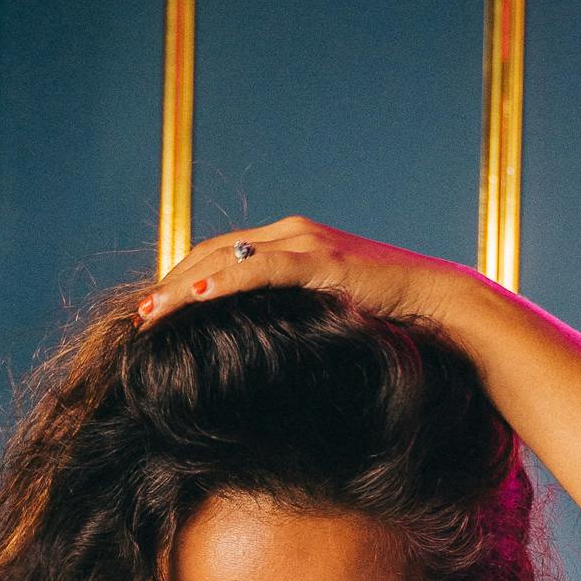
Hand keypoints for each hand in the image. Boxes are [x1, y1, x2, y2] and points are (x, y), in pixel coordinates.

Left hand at [137, 215, 476, 333]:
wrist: (440, 302)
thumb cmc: (389, 314)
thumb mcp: (328, 311)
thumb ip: (293, 314)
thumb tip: (259, 346)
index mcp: (291, 242)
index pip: (220, 254)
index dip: (182, 279)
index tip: (154, 311)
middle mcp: (293, 233)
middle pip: (212, 252)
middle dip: (171, 283)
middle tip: (139, 317)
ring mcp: (307, 243)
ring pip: (227, 257)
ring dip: (183, 285)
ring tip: (152, 314)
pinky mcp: (323, 261)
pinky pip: (262, 268)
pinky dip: (226, 280)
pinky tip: (197, 295)